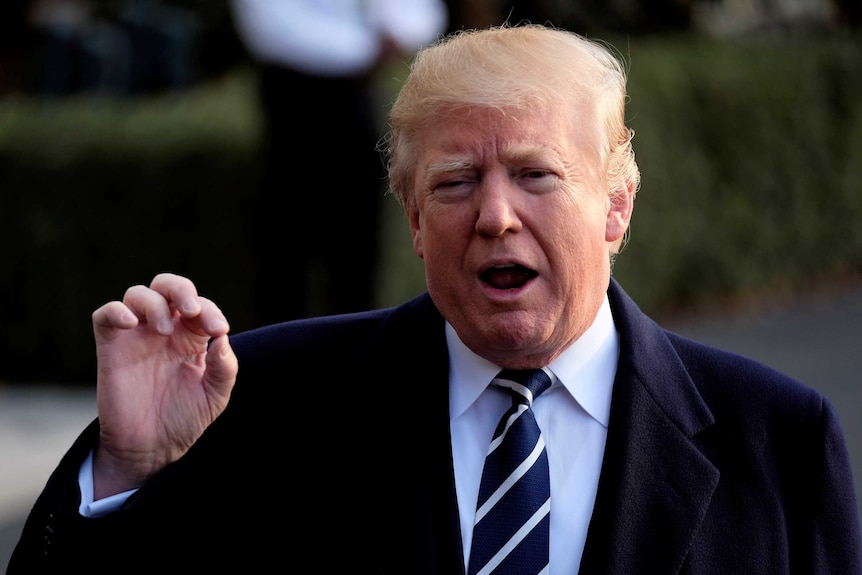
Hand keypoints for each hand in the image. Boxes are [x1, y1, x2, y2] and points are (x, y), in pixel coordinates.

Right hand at [90, 273, 237, 497]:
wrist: (151, 448)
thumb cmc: (184, 418)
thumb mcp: (215, 396)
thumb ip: (224, 367)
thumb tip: (222, 338)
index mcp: (190, 337)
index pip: (200, 306)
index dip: (210, 311)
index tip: (218, 331)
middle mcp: (163, 331)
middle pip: (167, 286)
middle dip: (180, 289)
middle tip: (191, 310)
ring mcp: (136, 337)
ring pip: (138, 295)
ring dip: (154, 303)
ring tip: (163, 331)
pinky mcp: (111, 348)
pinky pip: (105, 315)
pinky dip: (116, 311)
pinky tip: (131, 323)